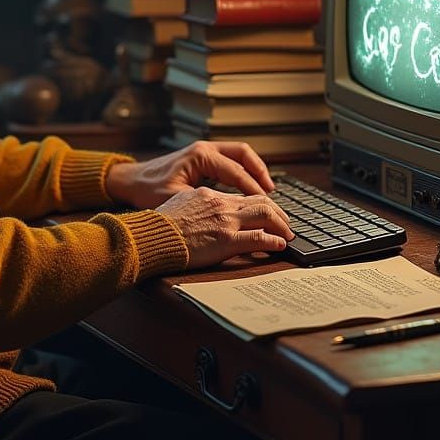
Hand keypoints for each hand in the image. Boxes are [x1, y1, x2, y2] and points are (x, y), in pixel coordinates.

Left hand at [105, 141, 274, 209]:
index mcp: (200, 156)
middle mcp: (204, 149)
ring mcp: (204, 151)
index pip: (236, 172)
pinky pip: (230, 159)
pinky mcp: (202, 157)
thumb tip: (230, 215)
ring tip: (266, 191)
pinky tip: (248, 188)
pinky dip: (243, 171)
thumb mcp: (176, 200)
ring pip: (239, 154)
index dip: (253, 190)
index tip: (267, 206)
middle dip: (260, 173)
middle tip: (272, 194)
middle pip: (243, 154)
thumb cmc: (148, 191)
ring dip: (254, 170)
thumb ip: (204, 205)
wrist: (130, 181)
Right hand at [155, 187, 294, 268]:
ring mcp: (225, 221)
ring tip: (287, 234)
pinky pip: (259, 238)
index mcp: (209, 194)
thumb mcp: (179, 204)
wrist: (151, 236)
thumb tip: (204, 210)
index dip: (259, 204)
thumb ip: (196, 204)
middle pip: (260, 201)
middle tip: (285, 222)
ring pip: (265, 215)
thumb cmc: (159, 226)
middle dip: (278, 212)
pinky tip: (280, 245)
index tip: (267, 212)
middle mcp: (220, 204)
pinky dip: (274, 241)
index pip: (242, 196)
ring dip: (281, 225)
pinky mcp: (226, 241)